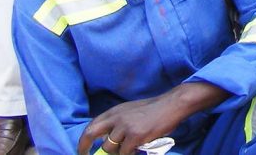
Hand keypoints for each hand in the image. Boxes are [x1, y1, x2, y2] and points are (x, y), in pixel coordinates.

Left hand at [79, 82, 227, 153]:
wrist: (172, 104)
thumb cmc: (154, 110)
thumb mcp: (131, 111)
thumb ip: (117, 122)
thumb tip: (106, 141)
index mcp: (114, 111)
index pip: (91, 126)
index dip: (83, 141)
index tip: (83, 151)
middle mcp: (116, 117)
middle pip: (90, 134)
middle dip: (84, 148)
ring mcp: (125, 127)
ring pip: (109, 148)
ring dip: (117, 153)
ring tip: (129, 149)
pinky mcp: (135, 136)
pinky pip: (125, 153)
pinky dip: (130, 154)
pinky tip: (138, 148)